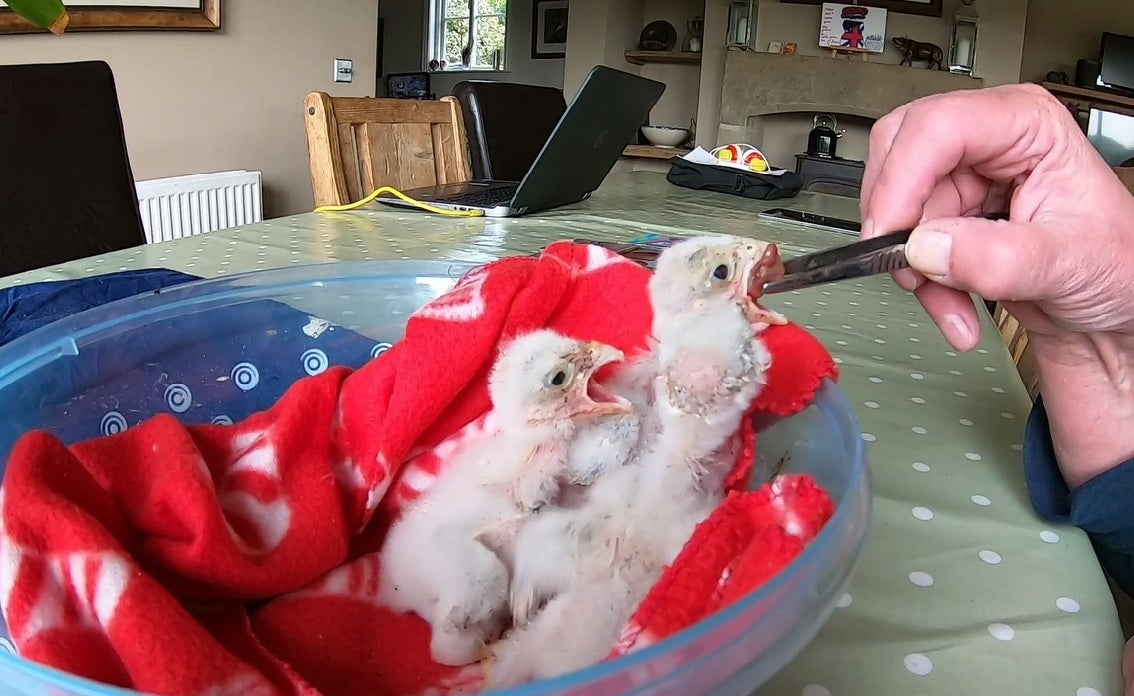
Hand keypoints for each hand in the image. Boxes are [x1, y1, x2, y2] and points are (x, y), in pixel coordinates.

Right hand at [859, 83, 1133, 487]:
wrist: (1110, 311)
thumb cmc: (1115, 268)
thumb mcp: (1070, 263)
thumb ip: (999, 257)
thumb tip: (930, 247)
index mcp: (1026, 126)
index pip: (939, 127)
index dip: (902, 178)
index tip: (891, 232)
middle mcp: (987, 144)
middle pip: (900, 156)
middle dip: (899, 221)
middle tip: (906, 263)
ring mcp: (963, 181)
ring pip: (896, 210)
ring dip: (915, 269)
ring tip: (953, 304)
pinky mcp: (946, 219)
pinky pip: (904, 246)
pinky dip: (922, 286)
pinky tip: (955, 310)